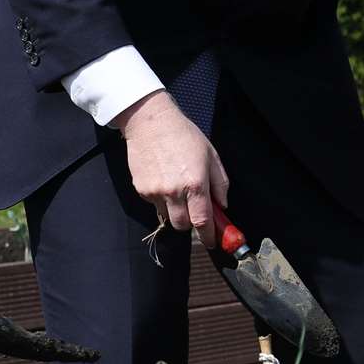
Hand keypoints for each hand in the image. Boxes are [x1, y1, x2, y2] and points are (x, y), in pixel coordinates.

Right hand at [115, 90, 229, 248]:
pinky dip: (161, 199)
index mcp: (195, 183)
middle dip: (190, 223)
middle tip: (194, 210)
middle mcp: (174, 191)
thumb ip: (220, 183)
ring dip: (175, 211)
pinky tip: (163, 179)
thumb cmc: (184, 135)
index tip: (212, 241)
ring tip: (176, 188)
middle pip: (183, 226)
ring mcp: (155, 192)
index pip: (203, 221)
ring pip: (167, 216)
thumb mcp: (211, 155)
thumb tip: (222, 206)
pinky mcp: (141, 190)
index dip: (209, 236)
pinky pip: (154, 204)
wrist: (150, 122)